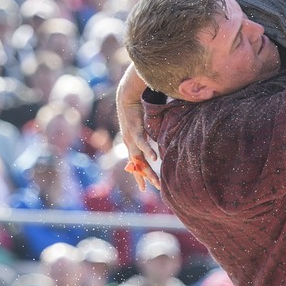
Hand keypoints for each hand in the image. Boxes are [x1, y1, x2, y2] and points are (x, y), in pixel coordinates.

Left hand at [116, 72, 159, 190]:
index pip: (135, 163)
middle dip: (145, 178)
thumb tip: (158, 138)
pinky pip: (142, 143)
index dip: (139, 176)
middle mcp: (129, 143)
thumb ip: (149, 134)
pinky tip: (155, 159)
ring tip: (155, 182)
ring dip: (147, 171)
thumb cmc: (136, 108)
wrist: (126, 96)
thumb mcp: (143, 125)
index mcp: (131, 143)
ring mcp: (131, 138)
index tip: (144, 188)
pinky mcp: (135, 130)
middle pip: (137, 165)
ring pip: (139, 159)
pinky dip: (148, 151)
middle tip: (153, 188)